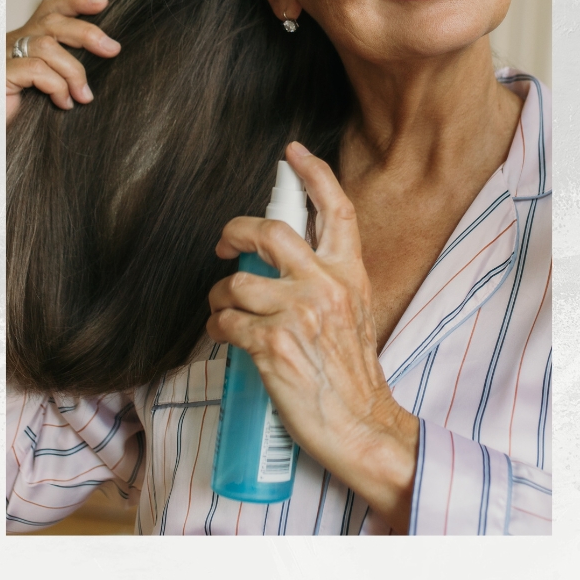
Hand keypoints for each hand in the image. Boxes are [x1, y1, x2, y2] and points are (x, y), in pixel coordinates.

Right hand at [6, 0, 120, 120]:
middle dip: (87, 32)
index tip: (103, 3)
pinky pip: (36, 69)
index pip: (50, 9)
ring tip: (84, 96)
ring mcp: (2, 57)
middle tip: (112, 49)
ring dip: (73, 71)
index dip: (76, 1)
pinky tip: (62, 103)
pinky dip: (56, 86)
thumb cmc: (26, 115)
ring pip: (45, 45)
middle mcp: (12, 42)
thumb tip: (106, 53)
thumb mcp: (54, 85)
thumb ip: (70, 68)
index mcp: (26, 39)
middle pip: (51, 21)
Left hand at [206, 142, 419, 531]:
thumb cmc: (353, 377)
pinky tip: (223, 336)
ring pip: (237, 281)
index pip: (335, 210)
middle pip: (270, 231)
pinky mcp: (272, 347)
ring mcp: (298, 315)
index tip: (292, 153)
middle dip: (236, 230)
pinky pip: (227, 322)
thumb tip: (283, 264)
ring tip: (222, 309)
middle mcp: (325, 287)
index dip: (312, 174)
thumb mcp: (354, 314)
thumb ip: (326, 282)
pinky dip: (217, 328)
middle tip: (224, 243)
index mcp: (349, 275)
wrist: (362, 426)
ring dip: (219, 295)